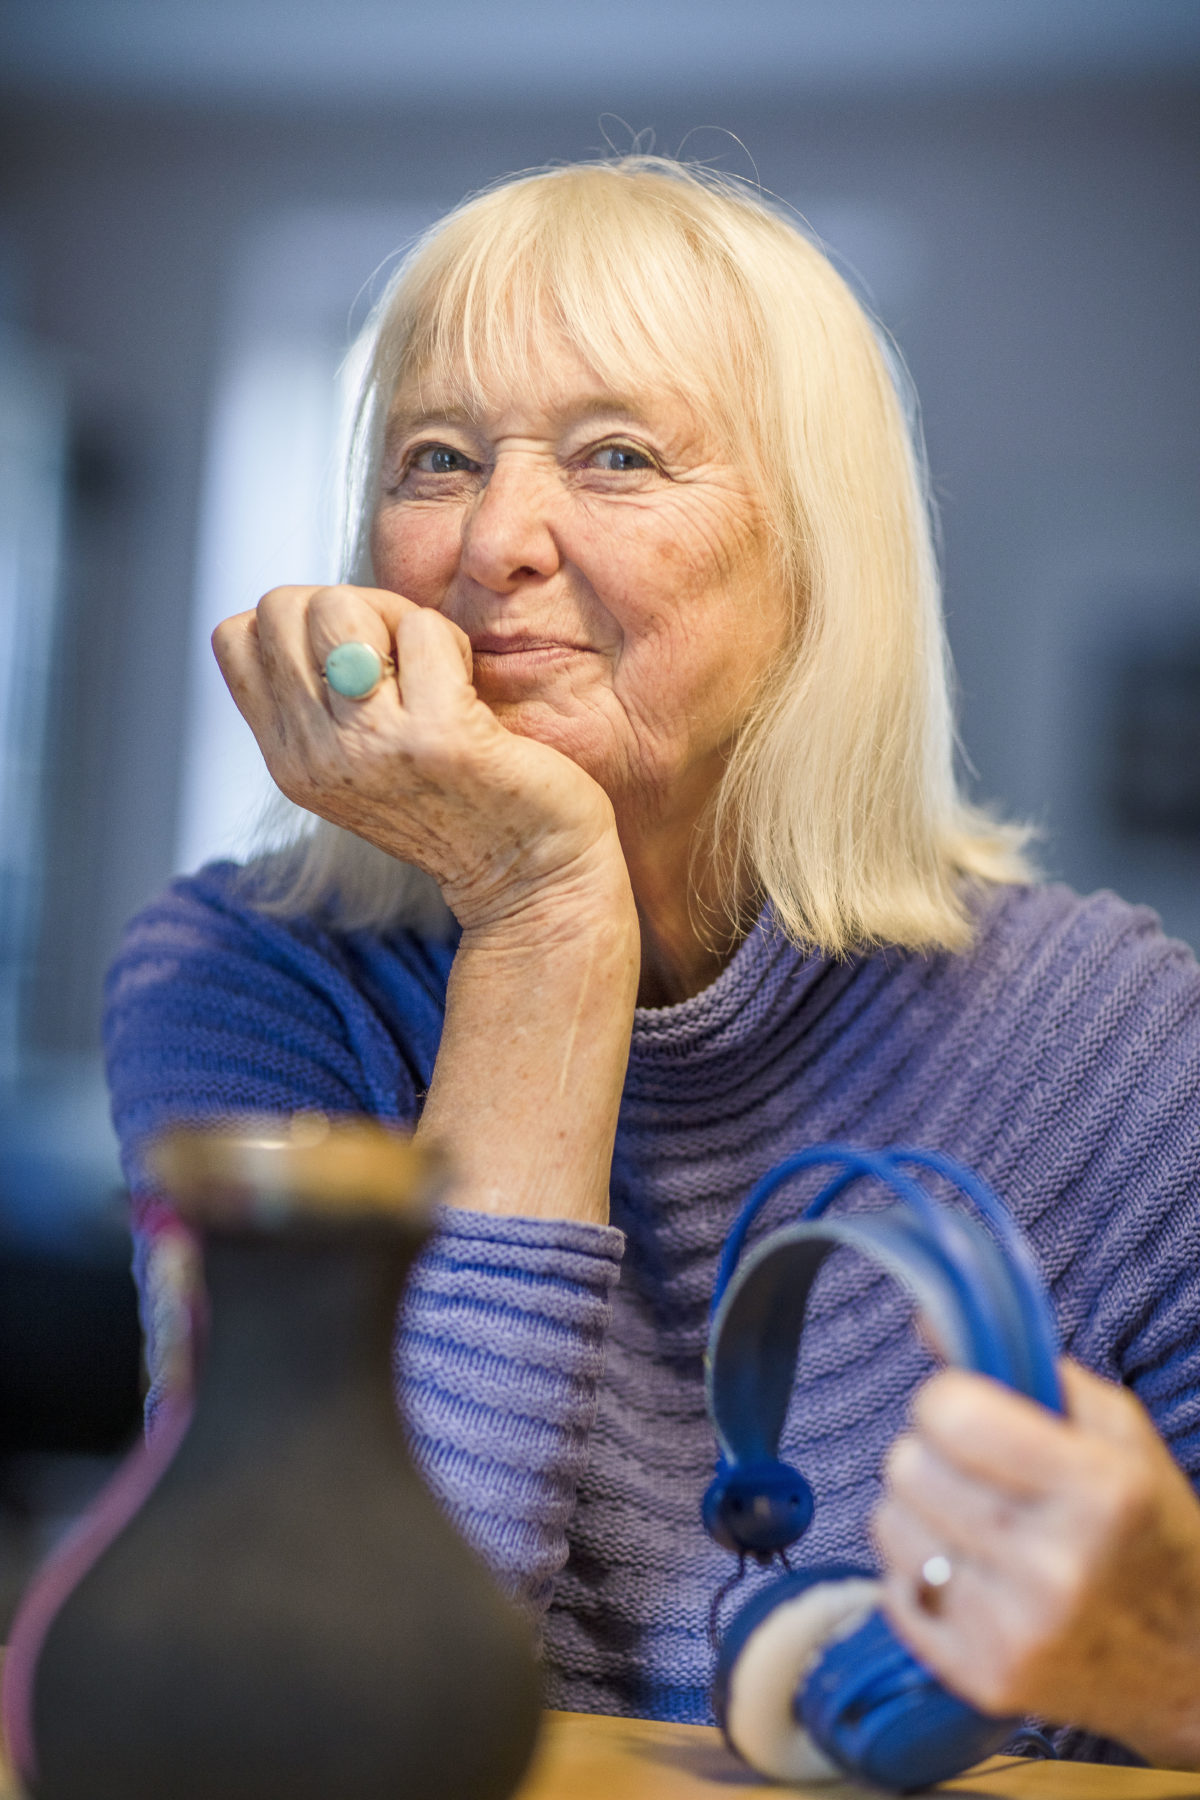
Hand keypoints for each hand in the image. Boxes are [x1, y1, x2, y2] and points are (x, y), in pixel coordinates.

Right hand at [212, 584, 624, 931]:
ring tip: (432, 677)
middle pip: (283, 608)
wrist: (530, 874)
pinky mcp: (438, 736)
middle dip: (348, 610)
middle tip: (401, 663)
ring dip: (397, 621)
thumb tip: (310, 607)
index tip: (353, 661)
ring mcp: (372, 746)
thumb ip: (319, 699)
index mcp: (290, 760)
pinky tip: (468, 694)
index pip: (235, 635)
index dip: (298, 623)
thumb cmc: (457, 799)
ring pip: (341, 606)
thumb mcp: (358, 760)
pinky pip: (422, 626)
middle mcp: (316, 757)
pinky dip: (452, 643)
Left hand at [873, 1360, 1199, 1768]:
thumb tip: (927, 1318)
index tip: (971, 1410)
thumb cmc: (1148, 1529)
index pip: (951, 1414)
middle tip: (977, 1473)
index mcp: (1098, 1491)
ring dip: (920, 1513)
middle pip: (906, 1465)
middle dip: (932, 1454)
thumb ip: (1022, 1361)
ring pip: (888, 1524)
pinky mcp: (981, 1678)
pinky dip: (920, 1575)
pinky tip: (973, 1576)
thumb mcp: (1116, 1430)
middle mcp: (1054, 1565)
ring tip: (975, 1525)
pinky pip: (894, 1590)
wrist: (1191, 1663)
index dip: (949, 1400)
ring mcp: (1015, 1630)